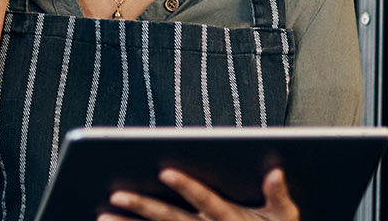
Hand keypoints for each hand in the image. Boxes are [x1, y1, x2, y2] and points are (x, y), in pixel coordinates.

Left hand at [101, 168, 299, 220]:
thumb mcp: (285, 218)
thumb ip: (278, 196)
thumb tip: (275, 171)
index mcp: (231, 219)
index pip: (206, 200)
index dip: (187, 186)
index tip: (165, 171)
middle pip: (171, 219)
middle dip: (143, 206)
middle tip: (116, 194)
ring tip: (102, 217)